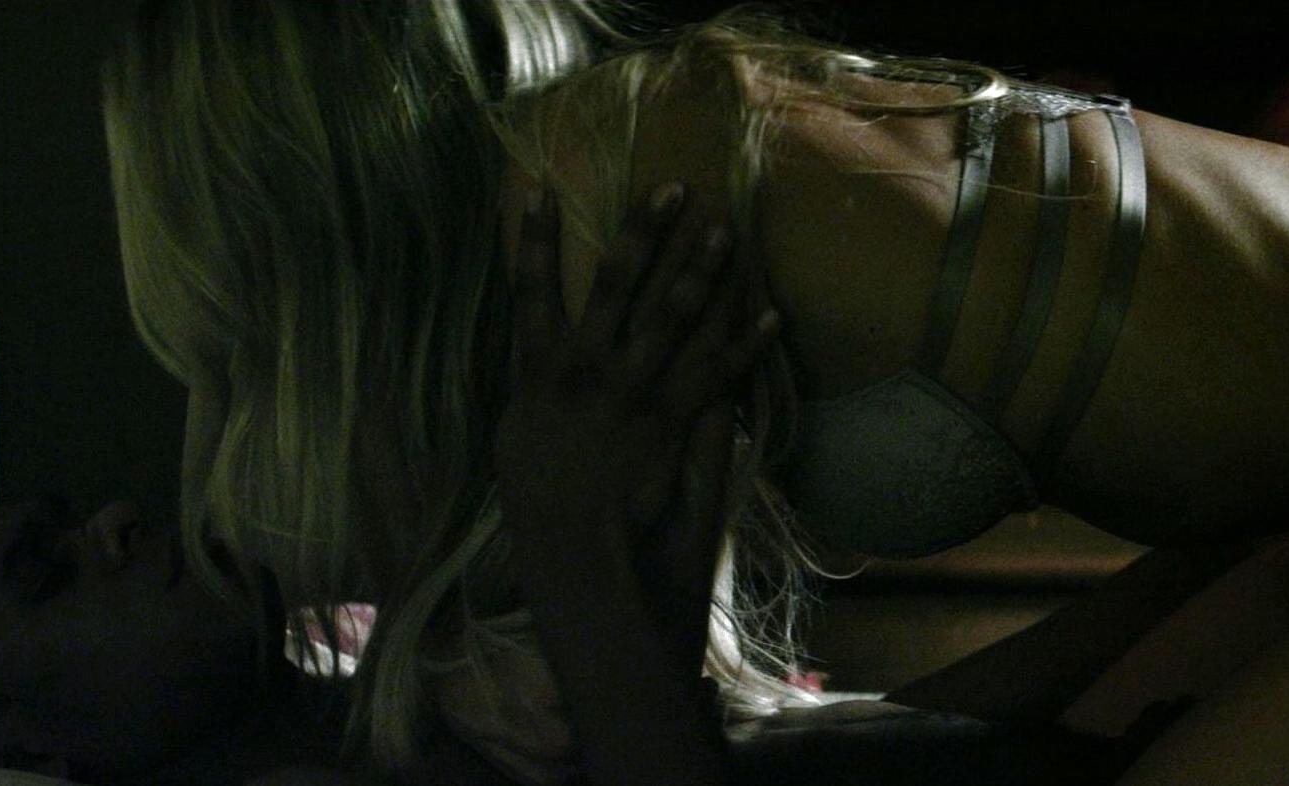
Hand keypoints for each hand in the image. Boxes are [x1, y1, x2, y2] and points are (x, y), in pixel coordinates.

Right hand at [493, 181, 778, 580]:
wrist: (577, 554)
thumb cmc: (540, 508)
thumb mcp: (517, 443)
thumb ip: (533, 394)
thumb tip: (540, 363)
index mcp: (539, 372)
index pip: (530, 292)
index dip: (532, 240)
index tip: (539, 189)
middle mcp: (586, 369)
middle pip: (615, 284)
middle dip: (643, 232)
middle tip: (671, 188)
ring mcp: (632, 392)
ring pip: (671, 316)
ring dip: (701, 269)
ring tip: (725, 230)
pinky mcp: (673, 420)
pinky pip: (717, 372)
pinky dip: (746, 344)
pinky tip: (770, 313)